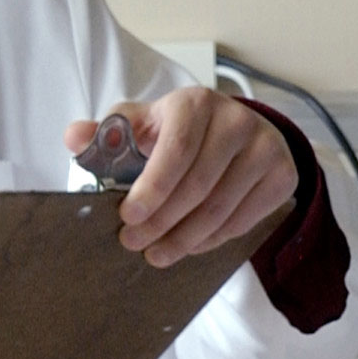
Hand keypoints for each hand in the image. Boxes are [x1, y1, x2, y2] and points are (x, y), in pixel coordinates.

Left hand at [67, 86, 299, 268]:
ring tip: (157, 254)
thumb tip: (74, 137)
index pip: (177, 149)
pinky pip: (242, 221)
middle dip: (161, 222)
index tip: (127, 217)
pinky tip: (189, 245)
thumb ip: (109, 133)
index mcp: (196, 103)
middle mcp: (237, 120)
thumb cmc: (180, 132)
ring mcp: (266, 148)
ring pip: (220, 210)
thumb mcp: (143, 124)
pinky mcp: (283, 176)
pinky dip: (210, 241)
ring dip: (184, 240)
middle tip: (134, 243)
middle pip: (198, 186)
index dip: (152, 188)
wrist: (239, 133)